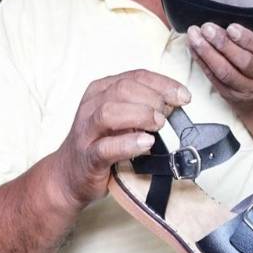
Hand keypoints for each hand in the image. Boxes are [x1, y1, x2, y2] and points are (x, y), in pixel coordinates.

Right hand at [52, 69, 189, 208]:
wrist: (69, 176)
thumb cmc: (102, 143)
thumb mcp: (122, 118)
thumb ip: (142, 106)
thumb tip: (176, 103)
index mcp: (101, 90)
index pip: (136, 76)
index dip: (163, 84)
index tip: (184, 96)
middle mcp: (91, 106)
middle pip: (123, 89)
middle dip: (153, 97)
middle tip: (169, 113)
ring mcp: (86, 132)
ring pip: (109, 112)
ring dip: (140, 115)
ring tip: (159, 124)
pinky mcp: (87, 157)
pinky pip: (105, 147)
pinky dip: (128, 143)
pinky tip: (147, 143)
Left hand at [187, 22, 252, 113]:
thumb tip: (229, 11)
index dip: (247, 39)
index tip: (231, 27)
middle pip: (243, 61)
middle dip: (222, 43)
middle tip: (207, 28)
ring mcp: (245, 87)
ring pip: (225, 72)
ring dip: (207, 52)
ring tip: (195, 36)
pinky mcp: (229, 94)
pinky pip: (213, 78)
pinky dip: (201, 62)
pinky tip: (193, 48)